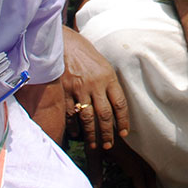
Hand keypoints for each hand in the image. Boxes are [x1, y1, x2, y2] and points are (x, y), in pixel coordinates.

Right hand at [61, 26, 128, 152]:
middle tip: (109, 145)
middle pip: (105, 114)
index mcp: (108, 77)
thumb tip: (114, 106)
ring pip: (88, 118)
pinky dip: (73, 126)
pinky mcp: (65, 91)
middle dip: (108, 133)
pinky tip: (76, 134)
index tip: (124, 133)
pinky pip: (71, 113)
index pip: (120, 104)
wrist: (63, 42)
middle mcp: (95, 84)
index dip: (123, 121)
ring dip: (92, 134)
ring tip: (95, 146)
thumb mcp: (103, 65)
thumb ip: (108, 84)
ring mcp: (79, 88)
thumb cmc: (85, 53)